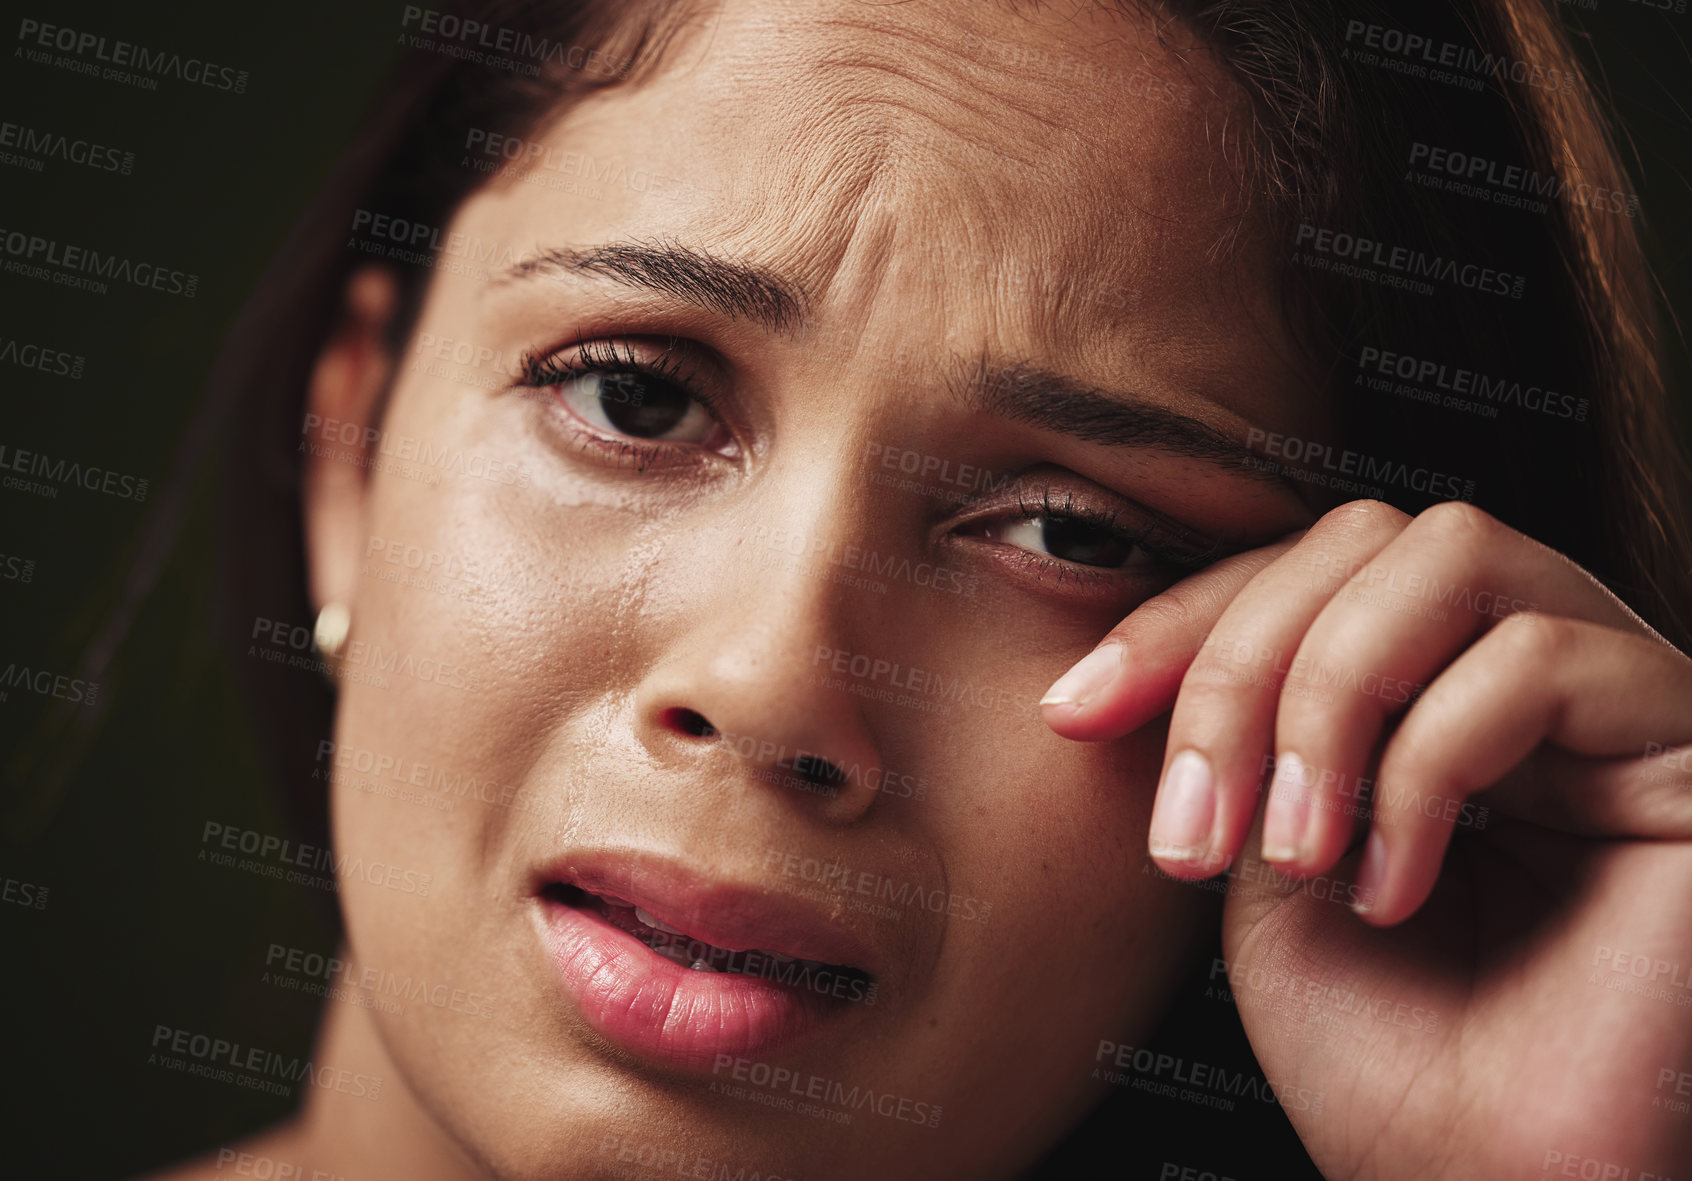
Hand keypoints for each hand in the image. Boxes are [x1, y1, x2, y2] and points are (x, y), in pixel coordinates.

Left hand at [1042, 499, 1691, 1180]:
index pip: (1299, 573)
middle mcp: (1525, 658)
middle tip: (1194, 829)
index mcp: (1426, 679)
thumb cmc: (1380, 1048)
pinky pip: (1538, 660)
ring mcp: (1614, 686)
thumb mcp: (1257, 856)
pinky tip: (1398, 888)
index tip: (1070, 713)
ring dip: (1329, 701)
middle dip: (1239, 666)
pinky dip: (1428, 767)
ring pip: (1448, 555)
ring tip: (1294, 853)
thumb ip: (1232, 730)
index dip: (1177, 623)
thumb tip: (1140, 643)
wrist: (1488, 1180)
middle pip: (1364, 539)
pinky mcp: (1683, 736)